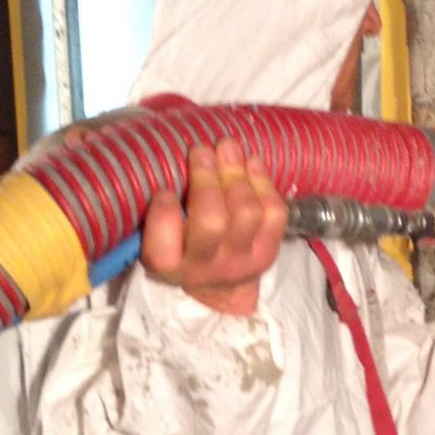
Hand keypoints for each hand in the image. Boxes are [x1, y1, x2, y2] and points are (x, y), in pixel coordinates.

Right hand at [141, 141, 287, 315]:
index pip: (162, 245)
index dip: (164, 214)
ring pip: (247, 213)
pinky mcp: (268, 253)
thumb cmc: (181, 247)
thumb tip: (180, 158)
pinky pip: (274, 214)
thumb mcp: (160, 236)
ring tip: (227, 147)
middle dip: (207, 179)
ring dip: (237, 174)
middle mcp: (204, 268)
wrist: (219, 287)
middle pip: (211, 222)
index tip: (165, 190)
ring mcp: (241, 261)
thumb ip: (163, 207)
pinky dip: (263, 182)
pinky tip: (251, 163)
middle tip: (201, 150)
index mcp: (167, 266)